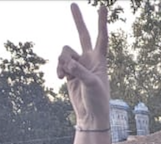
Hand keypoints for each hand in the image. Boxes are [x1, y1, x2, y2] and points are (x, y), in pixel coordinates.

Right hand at [57, 4, 109, 129]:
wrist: (90, 115)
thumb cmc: (97, 100)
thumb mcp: (92, 85)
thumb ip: (81, 72)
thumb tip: (68, 63)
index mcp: (100, 61)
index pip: (102, 38)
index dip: (101, 23)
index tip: (102, 7)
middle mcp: (89, 59)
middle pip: (82, 35)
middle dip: (78, 21)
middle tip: (73, 4)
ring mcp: (78, 64)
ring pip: (65, 52)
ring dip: (62, 62)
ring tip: (66, 75)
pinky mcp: (69, 72)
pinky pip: (59, 63)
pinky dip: (58, 69)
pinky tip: (61, 79)